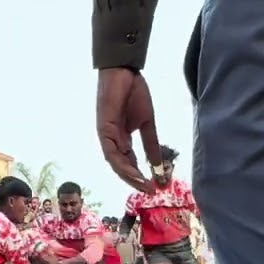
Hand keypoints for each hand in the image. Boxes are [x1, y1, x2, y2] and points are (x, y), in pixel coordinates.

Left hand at [96, 68, 162, 193]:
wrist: (124, 72)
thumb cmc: (134, 93)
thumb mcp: (147, 123)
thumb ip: (151, 144)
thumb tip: (159, 164)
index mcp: (121, 139)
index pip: (130, 163)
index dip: (141, 175)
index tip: (154, 185)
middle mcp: (112, 141)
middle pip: (122, 166)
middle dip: (136, 180)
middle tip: (150, 191)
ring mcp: (106, 136)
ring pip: (116, 163)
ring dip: (129, 176)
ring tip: (143, 185)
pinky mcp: (104, 129)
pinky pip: (112, 152)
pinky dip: (122, 163)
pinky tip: (133, 172)